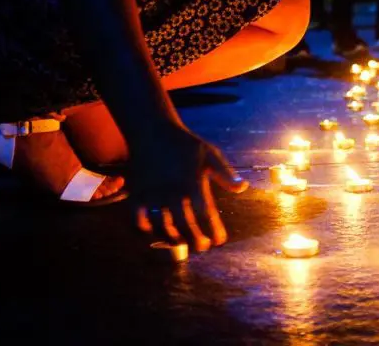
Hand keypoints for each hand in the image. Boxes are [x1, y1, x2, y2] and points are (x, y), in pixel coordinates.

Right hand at [132, 124, 247, 251]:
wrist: (153, 132)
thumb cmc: (185, 145)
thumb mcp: (210, 155)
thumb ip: (226, 173)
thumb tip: (243, 188)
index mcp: (193, 183)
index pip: (206, 214)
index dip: (214, 230)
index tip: (220, 240)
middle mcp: (172, 193)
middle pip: (185, 226)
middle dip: (196, 240)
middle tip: (202, 246)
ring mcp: (152, 196)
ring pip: (162, 227)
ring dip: (173, 239)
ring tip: (181, 243)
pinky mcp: (136, 196)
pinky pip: (137, 222)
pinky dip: (146, 232)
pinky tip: (156, 234)